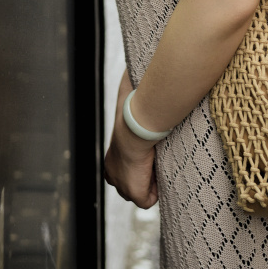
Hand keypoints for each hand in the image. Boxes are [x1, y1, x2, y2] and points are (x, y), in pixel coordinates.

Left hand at [104, 70, 158, 208]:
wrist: (134, 126)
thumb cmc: (132, 113)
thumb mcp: (128, 101)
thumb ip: (129, 90)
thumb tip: (131, 69)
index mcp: (110, 158)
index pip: (126, 168)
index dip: (141, 162)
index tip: (149, 151)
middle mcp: (112, 174)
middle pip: (133, 183)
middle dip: (146, 174)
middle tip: (155, 157)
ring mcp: (121, 185)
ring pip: (143, 191)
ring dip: (152, 179)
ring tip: (156, 160)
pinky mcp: (133, 192)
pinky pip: (149, 199)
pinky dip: (156, 188)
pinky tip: (157, 170)